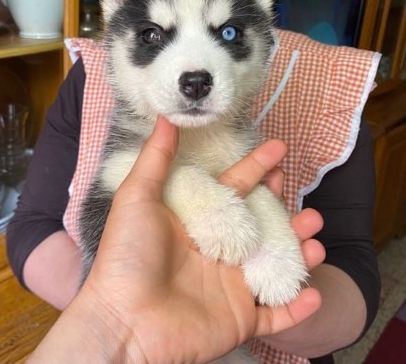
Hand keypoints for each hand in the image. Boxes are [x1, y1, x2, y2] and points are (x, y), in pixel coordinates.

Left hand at [27, 116, 324, 363]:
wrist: (123, 320)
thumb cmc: (126, 257)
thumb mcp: (137, 198)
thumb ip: (156, 158)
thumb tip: (167, 117)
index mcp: (196, 223)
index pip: (233, 189)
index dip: (255, 168)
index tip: (277, 149)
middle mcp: (216, 251)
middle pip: (260, 225)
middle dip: (283, 209)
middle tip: (299, 196)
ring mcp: (228, 286)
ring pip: (275, 264)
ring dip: (299, 251)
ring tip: (314, 233)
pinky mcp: (238, 319)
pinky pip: (276, 314)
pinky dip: (298, 306)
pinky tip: (314, 292)